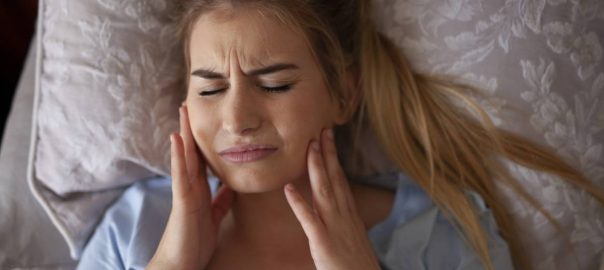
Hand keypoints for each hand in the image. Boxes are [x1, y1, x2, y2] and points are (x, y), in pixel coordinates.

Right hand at [147, 104, 233, 269]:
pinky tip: (177, 138)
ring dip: (184, 133)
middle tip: (190, 105)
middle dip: (191, 129)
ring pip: (184, 158)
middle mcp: (190, 187)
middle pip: (192, 152)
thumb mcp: (214, 217)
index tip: (206, 121)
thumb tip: (231, 188)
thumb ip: (221, 201)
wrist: (181, 263)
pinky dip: (179, 156)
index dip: (203, 141)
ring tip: (183, 111)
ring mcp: (184, 192)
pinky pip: (181, 174)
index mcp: (199, 191)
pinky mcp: (181, 201)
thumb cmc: (194, 242)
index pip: (201, 160)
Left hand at [284, 128, 380, 269]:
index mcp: (350, 215)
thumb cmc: (357, 266)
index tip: (329, 139)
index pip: (341, 180)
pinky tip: (288, 189)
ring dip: (316, 168)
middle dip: (328, 154)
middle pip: (335, 179)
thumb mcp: (353, 239)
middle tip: (321, 129)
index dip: (335, 158)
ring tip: (309, 147)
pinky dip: (299, 203)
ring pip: (324, 192)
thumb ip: (343, 223)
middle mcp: (344, 216)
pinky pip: (309, 220)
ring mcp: (334, 228)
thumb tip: (337, 213)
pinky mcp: (323, 242)